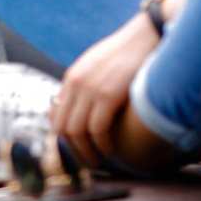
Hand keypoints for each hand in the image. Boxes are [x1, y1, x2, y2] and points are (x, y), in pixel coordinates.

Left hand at [52, 13, 159, 165]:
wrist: (144, 37)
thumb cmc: (126, 55)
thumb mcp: (98, 69)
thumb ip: (88, 87)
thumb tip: (84, 109)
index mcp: (72, 78)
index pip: (56, 116)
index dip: (63, 139)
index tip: (76, 153)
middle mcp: (75, 83)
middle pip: (62, 127)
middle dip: (72, 151)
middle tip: (86, 163)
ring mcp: (90, 89)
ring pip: (76, 131)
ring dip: (86, 152)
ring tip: (98, 162)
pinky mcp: (107, 94)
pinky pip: (97, 129)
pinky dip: (102, 145)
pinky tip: (110, 150)